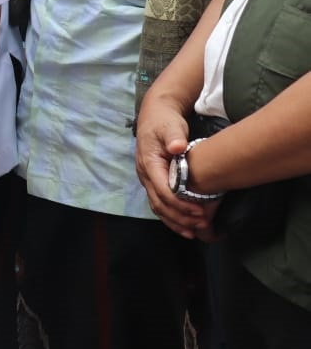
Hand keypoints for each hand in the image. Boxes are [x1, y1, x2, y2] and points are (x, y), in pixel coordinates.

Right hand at [135, 99, 212, 237]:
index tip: (199, 211)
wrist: (155, 116)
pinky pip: (160, 204)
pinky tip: (184, 225)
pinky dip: (171, 217)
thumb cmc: (164, 122)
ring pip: (158, 207)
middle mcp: (145, 175)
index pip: (162, 190)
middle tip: (201, 224)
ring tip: (193, 232)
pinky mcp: (154, 182)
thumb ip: (173, 136)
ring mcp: (148, 180)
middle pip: (159, 203)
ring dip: (175, 221)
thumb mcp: (170, 125)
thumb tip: (177, 147)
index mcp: (148, 163)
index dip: (180, 203)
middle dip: (179, 217)